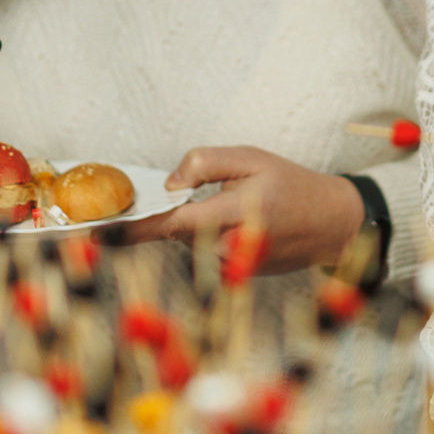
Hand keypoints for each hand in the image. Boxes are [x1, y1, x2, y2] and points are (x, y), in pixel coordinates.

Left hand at [109, 146, 363, 274]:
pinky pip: (206, 253)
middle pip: (176, 235)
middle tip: (186, 197)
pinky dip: (207, 236)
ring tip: (230, 205)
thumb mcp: (251, 158)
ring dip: (192, 226)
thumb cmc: (292, 186)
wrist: (332, 223)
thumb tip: (170, 184)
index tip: (101, 232)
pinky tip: (234, 222)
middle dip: (168, 216)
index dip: (134, 228)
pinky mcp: (237, 276)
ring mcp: (234, 267)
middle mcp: (232, 247)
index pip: (173, 223)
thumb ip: (205, 163)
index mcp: (235, 213)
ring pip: (190, 245)